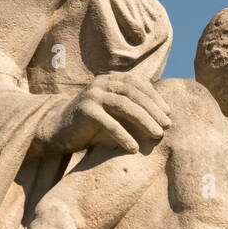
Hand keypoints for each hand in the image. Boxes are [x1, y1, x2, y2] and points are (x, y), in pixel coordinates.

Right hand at [44, 70, 170, 153]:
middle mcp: (102, 83)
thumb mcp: (115, 111)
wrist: (58, 129)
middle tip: (167, 125)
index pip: (139, 84)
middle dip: (153, 110)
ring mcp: (92, 96)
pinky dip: (124, 136)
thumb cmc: (93, 122)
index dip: (155, 97)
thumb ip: (134, 108)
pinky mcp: (85, 111)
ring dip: (144, 121)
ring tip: (157, 135)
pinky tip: (134, 148)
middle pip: (134, 94)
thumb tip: (165, 117)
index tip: (168, 112)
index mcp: (111, 79)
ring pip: (125, 106)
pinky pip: (109, 124)